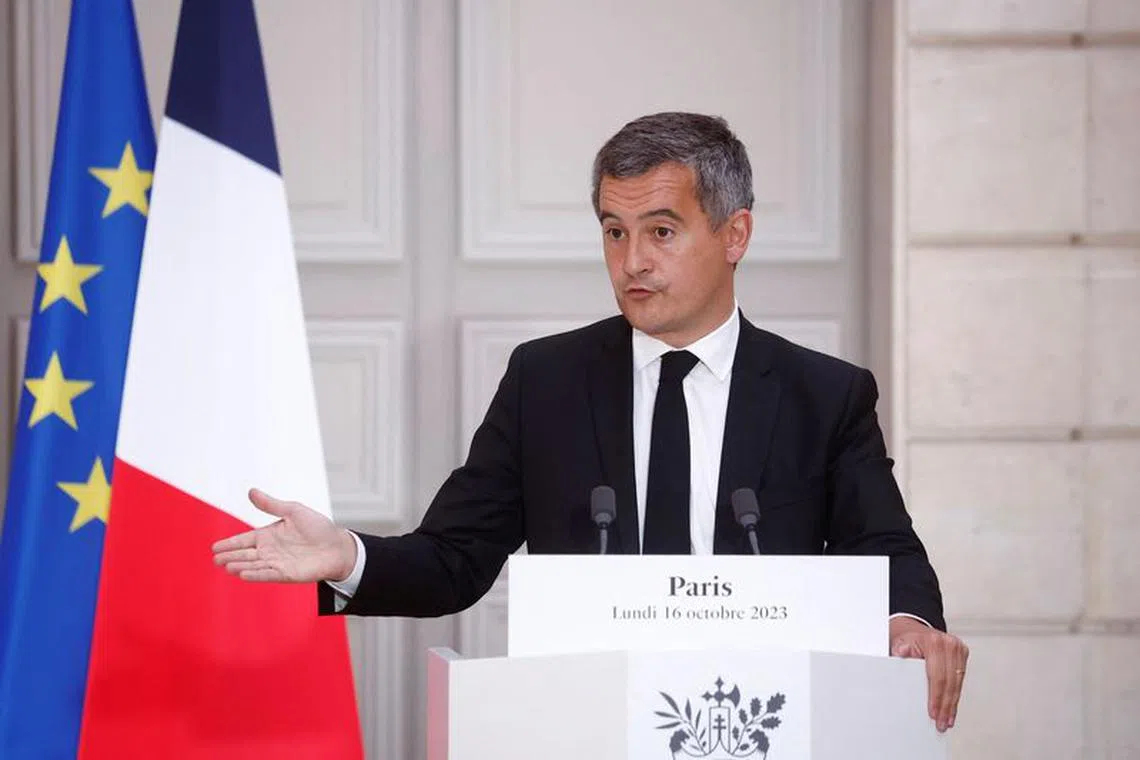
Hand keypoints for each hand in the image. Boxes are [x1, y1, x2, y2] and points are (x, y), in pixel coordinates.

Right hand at [211, 488, 356, 582]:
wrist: (338, 545)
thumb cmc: (318, 527)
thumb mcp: (293, 511)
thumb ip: (271, 504)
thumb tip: (251, 491)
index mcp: (269, 535)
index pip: (244, 540)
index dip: (230, 543)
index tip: (214, 547)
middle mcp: (270, 551)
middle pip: (245, 554)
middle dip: (230, 556)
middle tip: (215, 559)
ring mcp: (277, 563)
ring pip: (254, 565)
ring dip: (240, 566)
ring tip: (226, 566)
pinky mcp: (287, 574)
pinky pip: (268, 574)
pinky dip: (256, 574)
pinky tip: (243, 574)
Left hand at [890, 616, 968, 732]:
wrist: (913, 628)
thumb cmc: (906, 639)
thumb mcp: (899, 643)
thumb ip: (900, 650)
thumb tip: (901, 652)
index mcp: (934, 642)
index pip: (937, 676)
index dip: (936, 697)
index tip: (933, 712)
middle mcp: (949, 644)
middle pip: (949, 682)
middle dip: (945, 706)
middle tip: (941, 722)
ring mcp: (958, 648)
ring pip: (957, 683)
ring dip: (952, 704)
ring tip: (947, 720)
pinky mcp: (962, 655)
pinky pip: (960, 679)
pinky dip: (955, 695)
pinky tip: (952, 707)